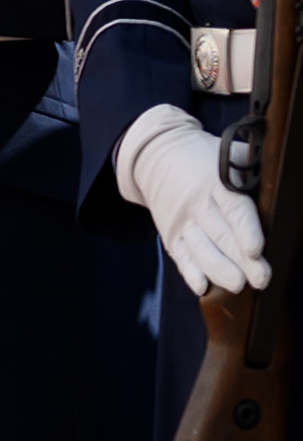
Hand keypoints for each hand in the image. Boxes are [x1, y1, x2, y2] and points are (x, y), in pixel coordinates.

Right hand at [124, 100, 267, 299]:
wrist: (157, 156)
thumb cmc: (206, 158)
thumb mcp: (230, 154)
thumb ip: (254, 168)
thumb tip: (283, 180)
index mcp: (215, 182)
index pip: (233, 209)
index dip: (245, 230)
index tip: (256, 249)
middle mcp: (196, 204)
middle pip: (220, 235)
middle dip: (240, 260)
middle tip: (260, 278)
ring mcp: (180, 221)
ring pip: (199, 249)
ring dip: (218, 270)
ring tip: (237, 285)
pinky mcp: (170, 234)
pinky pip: (179, 256)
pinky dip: (189, 272)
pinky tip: (202, 286)